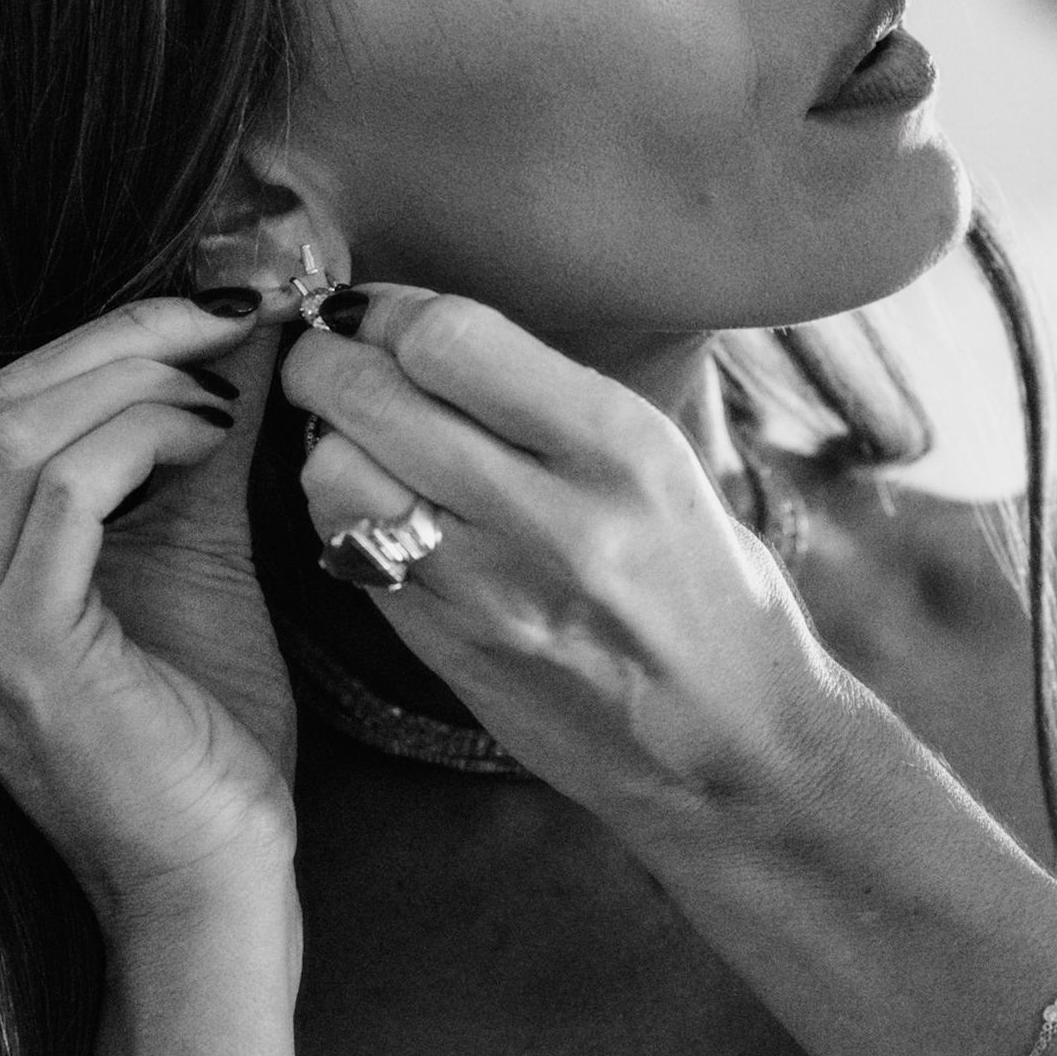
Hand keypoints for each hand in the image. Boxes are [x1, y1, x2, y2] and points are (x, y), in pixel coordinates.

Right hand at [0, 301, 296, 922]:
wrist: (219, 869)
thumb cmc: (198, 725)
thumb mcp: (172, 544)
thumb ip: (170, 430)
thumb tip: (228, 305)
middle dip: (110, 333)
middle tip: (215, 318)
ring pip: (18, 425)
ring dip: (141, 375)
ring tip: (223, 391)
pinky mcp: (11, 650)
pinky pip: (67, 483)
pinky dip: (149, 431)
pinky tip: (211, 441)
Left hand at [278, 292, 832, 826]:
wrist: (733, 747)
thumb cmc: (706, 590)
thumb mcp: (664, 467)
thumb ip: (552, 403)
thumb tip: (428, 336)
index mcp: (621, 447)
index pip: (452, 338)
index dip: (388, 309)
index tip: (374, 308)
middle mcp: (552, 517)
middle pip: (374, 396)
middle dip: (324, 359)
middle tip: (323, 353)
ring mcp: (489, 594)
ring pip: (336, 476)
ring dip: (324, 442)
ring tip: (350, 436)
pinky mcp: (448, 651)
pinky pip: (348, 553)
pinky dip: (340, 513)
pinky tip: (370, 504)